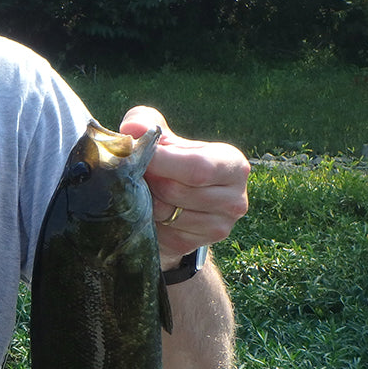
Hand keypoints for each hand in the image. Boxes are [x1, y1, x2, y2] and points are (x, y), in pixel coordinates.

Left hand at [119, 106, 249, 268]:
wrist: (172, 198)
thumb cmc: (169, 157)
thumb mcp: (161, 135)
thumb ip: (147, 124)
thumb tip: (133, 127)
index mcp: (233, 165)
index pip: (197, 167)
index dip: (161, 161)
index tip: (137, 154)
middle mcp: (234, 200)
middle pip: (176, 191)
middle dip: (147, 180)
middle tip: (133, 171)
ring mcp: (217, 227)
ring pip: (164, 213)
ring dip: (143, 199)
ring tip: (140, 187)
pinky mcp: (193, 244)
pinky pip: (159, 232)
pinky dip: (145, 219)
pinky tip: (145, 207)